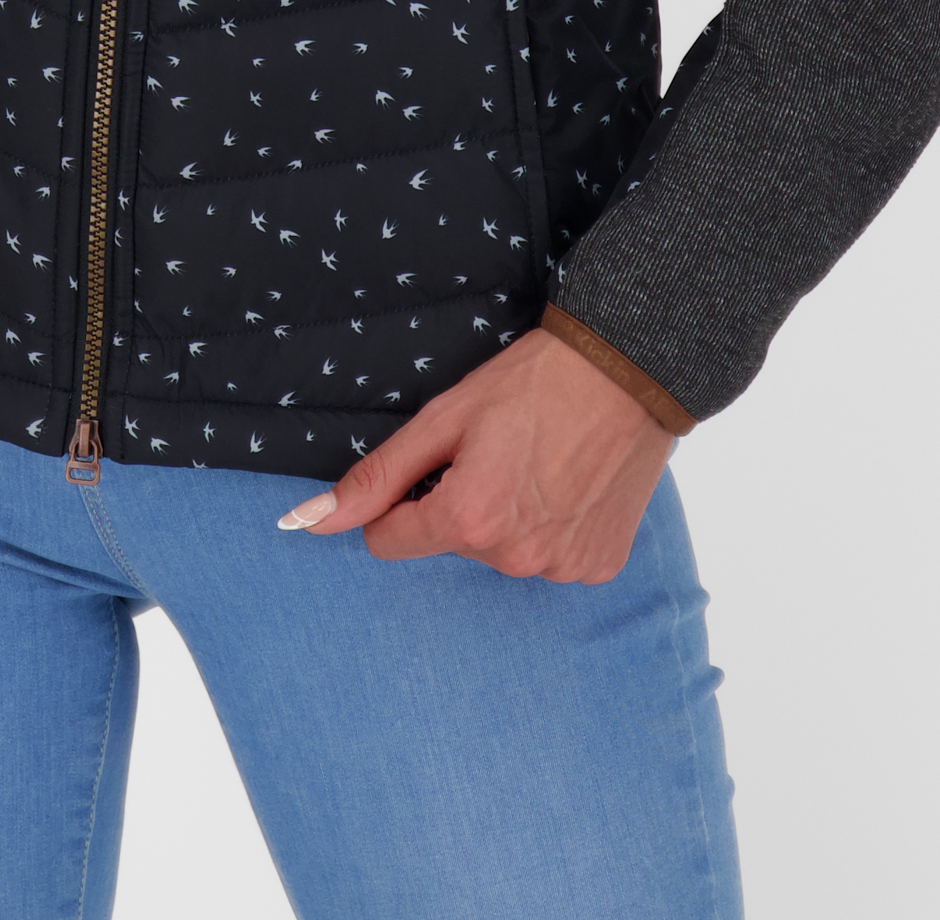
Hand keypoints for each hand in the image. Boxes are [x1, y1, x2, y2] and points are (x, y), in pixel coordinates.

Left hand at [275, 323, 672, 582]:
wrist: (627, 370)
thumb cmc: (533, 382)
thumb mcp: (445, 417)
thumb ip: (378, 476)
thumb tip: (312, 520)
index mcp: (468, 521)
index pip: (390, 541)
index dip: (402, 498)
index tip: (436, 461)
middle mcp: (514, 559)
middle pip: (451, 542)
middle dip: (460, 502)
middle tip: (499, 448)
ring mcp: (561, 568)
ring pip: (501, 551)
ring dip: (508, 516)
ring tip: (540, 460)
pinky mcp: (598, 566)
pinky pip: (551, 556)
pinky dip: (552, 525)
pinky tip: (570, 481)